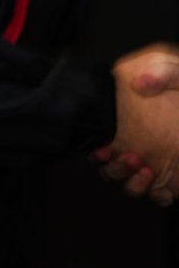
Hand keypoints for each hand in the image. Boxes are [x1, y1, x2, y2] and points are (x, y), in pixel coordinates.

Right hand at [93, 43, 178, 205]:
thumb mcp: (176, 71)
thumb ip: (163, 71)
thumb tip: (141, 83)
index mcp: (132, 121)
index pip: (102, 141)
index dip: (97, 151)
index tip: (103, 150)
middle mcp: (138, 145)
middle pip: (110, 168)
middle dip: (115, 169)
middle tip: (132, 158)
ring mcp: (155, 162)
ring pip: (130, 185)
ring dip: (133, 183)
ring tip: (147, 172)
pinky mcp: (172, 178)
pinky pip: (158, 195)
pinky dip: (157, 196)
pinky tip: (164, 191)